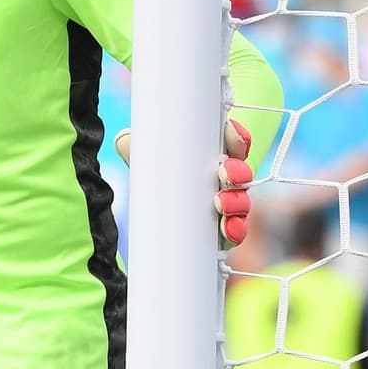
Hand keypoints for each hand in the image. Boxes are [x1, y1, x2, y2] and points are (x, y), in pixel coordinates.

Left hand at [115, 119, 253, 246]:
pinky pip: (236, 230)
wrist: (143, 212)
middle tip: (224, 174)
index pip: (232, 141)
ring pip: (241, 200)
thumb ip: (131, 143)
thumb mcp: (137, 152)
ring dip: (237, 201)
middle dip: (237, 171)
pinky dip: (236, 230)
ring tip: (221, 204)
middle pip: (240, 172)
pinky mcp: (221, 229)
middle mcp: (220, 177)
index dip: (237, 138)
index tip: (233, 138)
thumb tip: (126, 142)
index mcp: (207, 153)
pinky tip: (228, 229)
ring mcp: (224, 203)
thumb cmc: (147, 172)